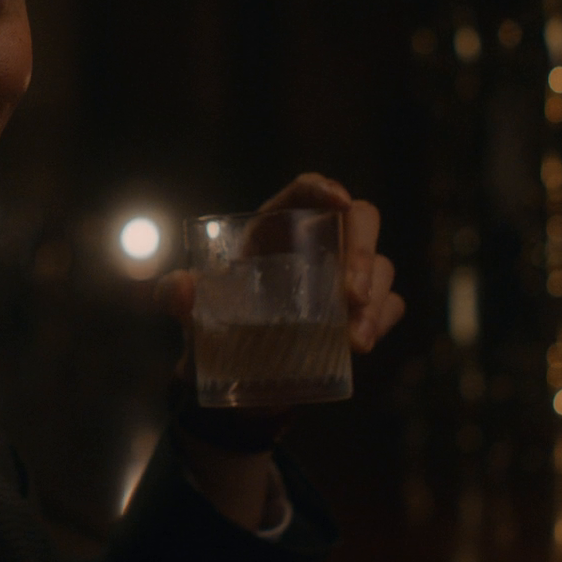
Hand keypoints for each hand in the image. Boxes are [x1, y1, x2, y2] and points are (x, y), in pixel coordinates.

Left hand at [149, 175, 405, 530]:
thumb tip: (183, 288)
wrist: (233, 373)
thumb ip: (172, 295)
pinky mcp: (362, 311)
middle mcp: (317, 243)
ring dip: (374, 298)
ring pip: (381, 266)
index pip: (306, 191)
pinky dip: (381, 320)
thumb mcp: (185, 310)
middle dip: (362, 250)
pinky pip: (389, 305)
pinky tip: (362, 343)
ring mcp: (345, 276)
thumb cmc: (211, 322)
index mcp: (274, 227)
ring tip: (355, 339)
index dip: (324, 188)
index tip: (339, 201)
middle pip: (361, 220)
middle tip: (350, 294)